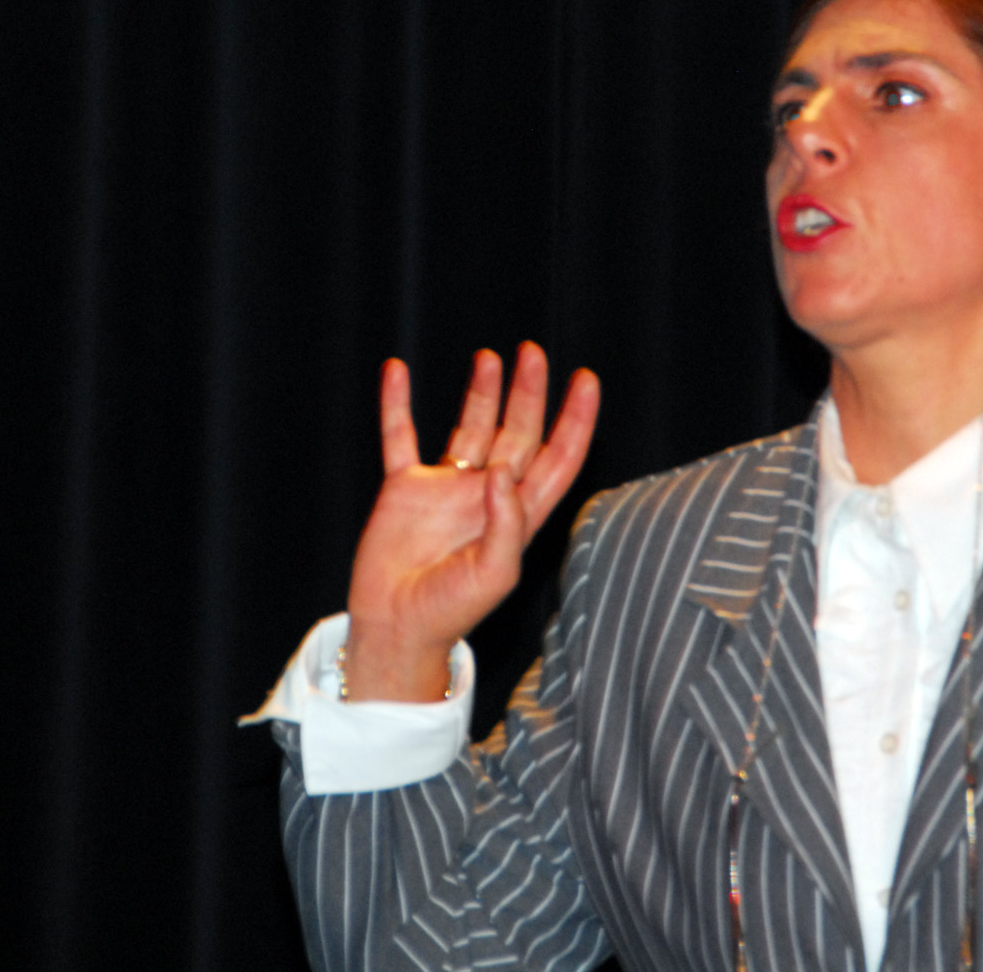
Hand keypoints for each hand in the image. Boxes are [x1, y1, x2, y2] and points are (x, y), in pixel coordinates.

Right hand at [343, 343, 599, 701]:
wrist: (397, 628)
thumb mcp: (494, 575)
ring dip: (481, 393)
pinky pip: (401, 436)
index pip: (558, 457)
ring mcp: (447, 488)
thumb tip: (504, 470)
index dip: (575, 420)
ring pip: (472, 427)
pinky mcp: (405, 488)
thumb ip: (507, 523)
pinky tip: (396, 370)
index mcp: (519, 514)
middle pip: (519, 432)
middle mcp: (488, 494)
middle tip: (534, 354)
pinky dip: (397, 403)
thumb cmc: (451, 612)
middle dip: (529, 393)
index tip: (585, 380)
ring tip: (490, 358)